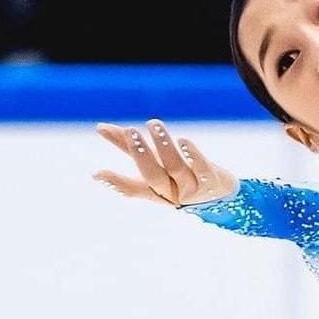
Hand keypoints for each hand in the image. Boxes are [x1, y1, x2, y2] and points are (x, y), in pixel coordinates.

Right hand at [92, 120, 240, 208]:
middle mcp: (173, 193)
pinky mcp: (211, 179)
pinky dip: (192, 155)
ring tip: (153, 124)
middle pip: (154, 176)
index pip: (133, 189)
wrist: (221, 194)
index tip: (97, 174)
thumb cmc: (179, 177)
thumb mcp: (155, 164)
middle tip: (130, 131)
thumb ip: (129, 147)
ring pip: (176, 168)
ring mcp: (193, 188)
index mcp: (156, 192)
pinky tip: (183, 140)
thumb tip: (100, 127)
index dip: (116, 183)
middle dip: (141, 154)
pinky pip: (201, 167)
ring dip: (164, 146)